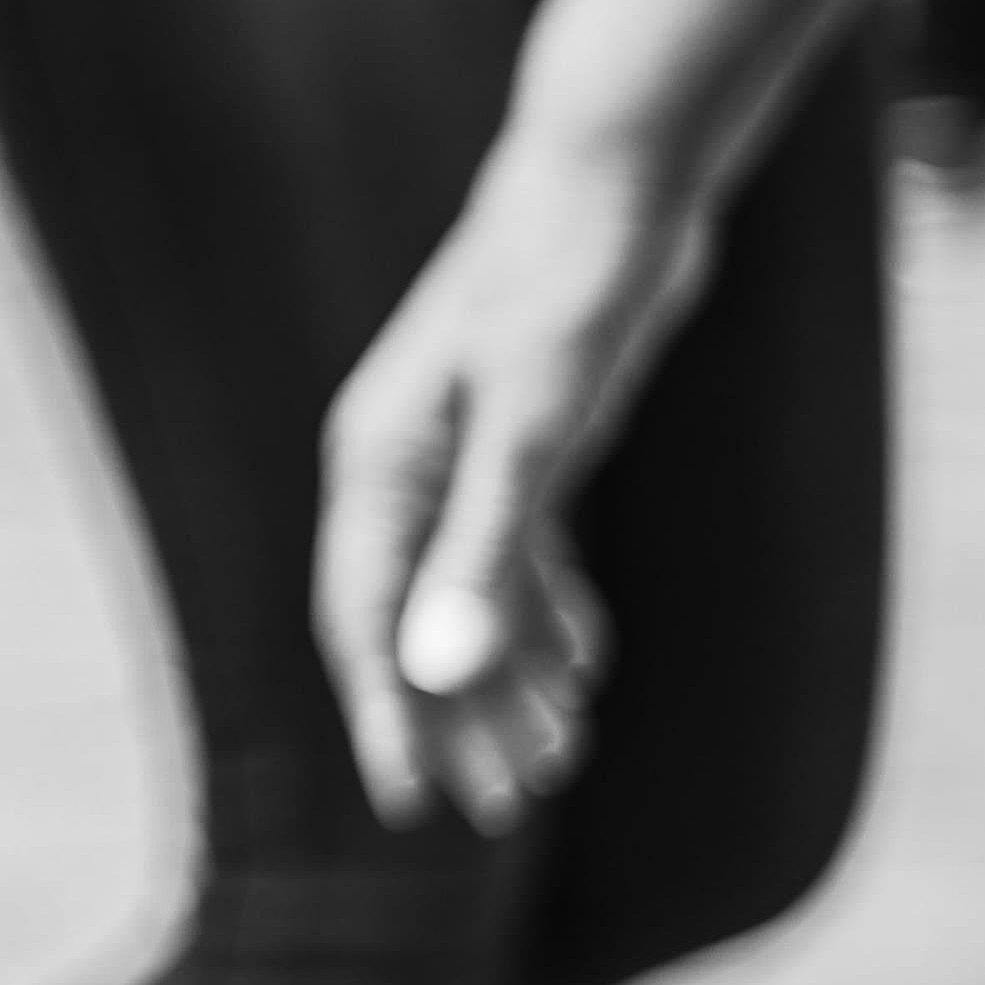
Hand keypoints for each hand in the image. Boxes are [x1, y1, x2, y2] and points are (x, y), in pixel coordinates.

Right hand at [313, 145, 708, 832]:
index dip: (389, 716)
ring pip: (470, 590)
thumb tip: (436, 675)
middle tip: (507, 809)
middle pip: (418, 618)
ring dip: (508, 674)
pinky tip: (583, 667)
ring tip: (555, 759)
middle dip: (459, 716)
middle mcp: (405, 468)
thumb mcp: (533, 431)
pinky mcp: (519, 434)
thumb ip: (483, 554)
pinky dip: (543, 610)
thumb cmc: (566, 290)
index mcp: (381, 470)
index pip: (368, 621)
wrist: (616, 174)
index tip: (413, 804)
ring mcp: (460, 451)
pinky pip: (515, 550)